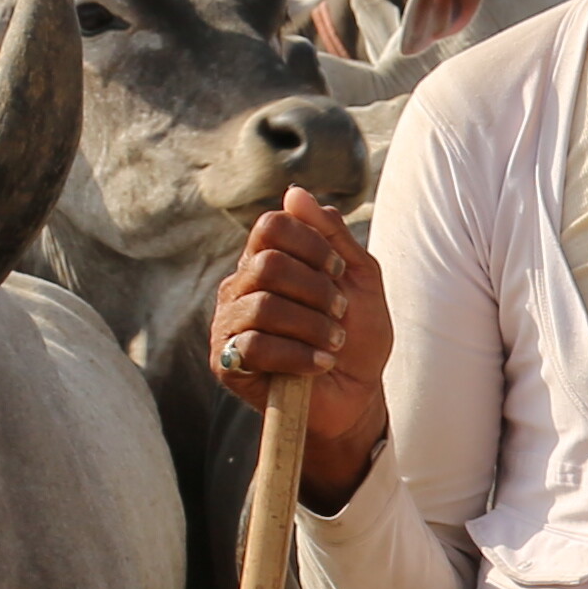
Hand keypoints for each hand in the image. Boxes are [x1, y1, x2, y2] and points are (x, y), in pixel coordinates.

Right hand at [206, 188, 389, 501]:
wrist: (356, 396)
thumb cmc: (356, 337)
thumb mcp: (359, 278)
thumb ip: (332, 235)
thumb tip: (294, 192)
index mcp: (266, 260)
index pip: (272, 226)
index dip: (312, 244)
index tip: (339, 271)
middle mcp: (240, 287)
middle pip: (268, 264)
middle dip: (317, 289)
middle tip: (339, 313)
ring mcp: (229, 325)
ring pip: (263, 306)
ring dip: (313, 325)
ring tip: (334, 342)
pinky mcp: (228, 364)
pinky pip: (256, 346)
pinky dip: (299, 355)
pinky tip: (321, 364)